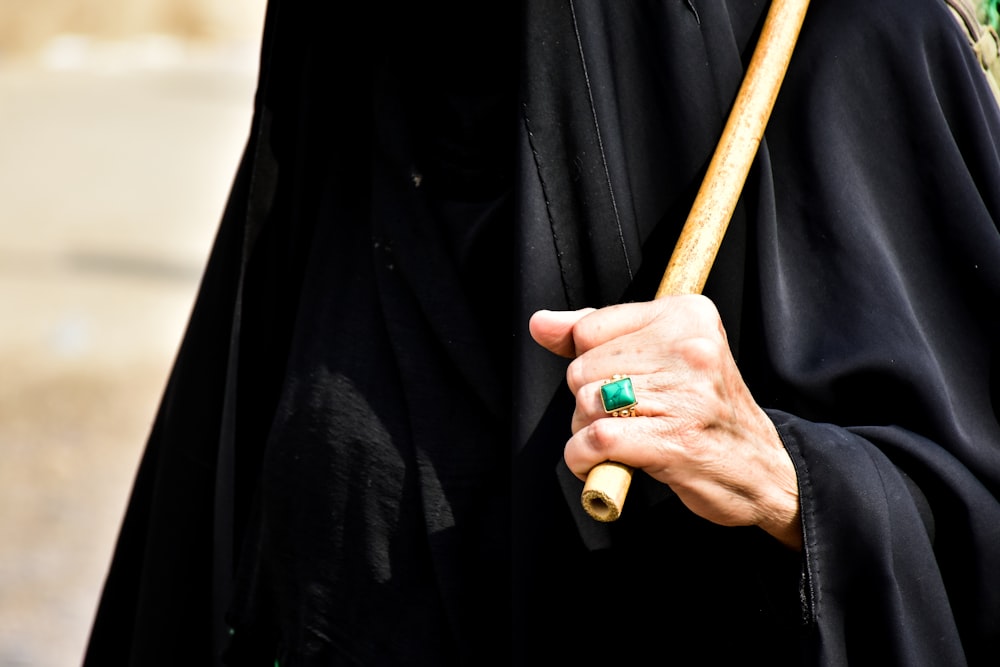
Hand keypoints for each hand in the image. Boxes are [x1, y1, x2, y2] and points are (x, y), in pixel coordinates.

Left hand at [529, 296, 801, 549]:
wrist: (765, 471)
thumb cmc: (706, 413)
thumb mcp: (662, 358)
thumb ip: (599, 335)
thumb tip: (541, 323)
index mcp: (687, 314)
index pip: (590, 327)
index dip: (589, 363)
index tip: (616, 382)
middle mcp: (690, 347)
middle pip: (583, 368)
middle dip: (587, 400)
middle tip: (623, 418)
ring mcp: (684, 394)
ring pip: (587, 402)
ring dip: (586, 431)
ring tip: (620, 439)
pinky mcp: (675, 440)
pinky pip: (596, 439)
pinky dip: (583, 457)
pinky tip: (598, 463)